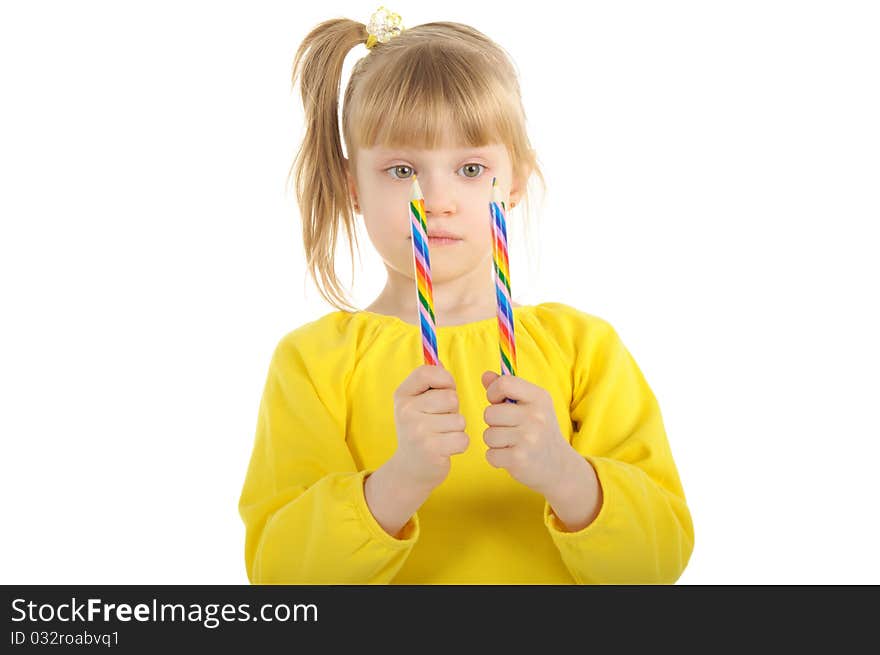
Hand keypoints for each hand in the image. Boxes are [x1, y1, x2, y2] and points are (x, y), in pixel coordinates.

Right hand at [391, 364, 469, 491]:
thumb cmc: (420, 430)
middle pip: (450, 398)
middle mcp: (406, 411)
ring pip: (459, 420)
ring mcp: (417, 431)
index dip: (445, 380)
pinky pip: (463, 439)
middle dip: (453, 410)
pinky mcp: (431, 450)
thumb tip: (443, 367)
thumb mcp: (415, 404)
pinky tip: (445, 448)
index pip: (428, 373)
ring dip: (456, 429)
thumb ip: (429, 385)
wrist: (408, 470)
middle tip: (440, 422)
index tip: (444, 392)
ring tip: (441, 435)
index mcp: (402, 395)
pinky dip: (459, 444)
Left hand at [480, 370, 576, 496]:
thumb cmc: (540, 431)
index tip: (498, 402)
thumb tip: (485, 375)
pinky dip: (497, 458)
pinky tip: (511, 456)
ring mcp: (529, 438)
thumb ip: (507, 388)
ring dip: (495, 442)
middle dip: (493, 423)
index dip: (493, 393)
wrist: (560, 466)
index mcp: (539, 397)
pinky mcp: (520, 459)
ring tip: (511, 443)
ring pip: (488, 435)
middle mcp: (536, 416)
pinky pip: (490, 454)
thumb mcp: (530, 405)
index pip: (504, 383)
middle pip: (490, 413)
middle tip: (508, 429)